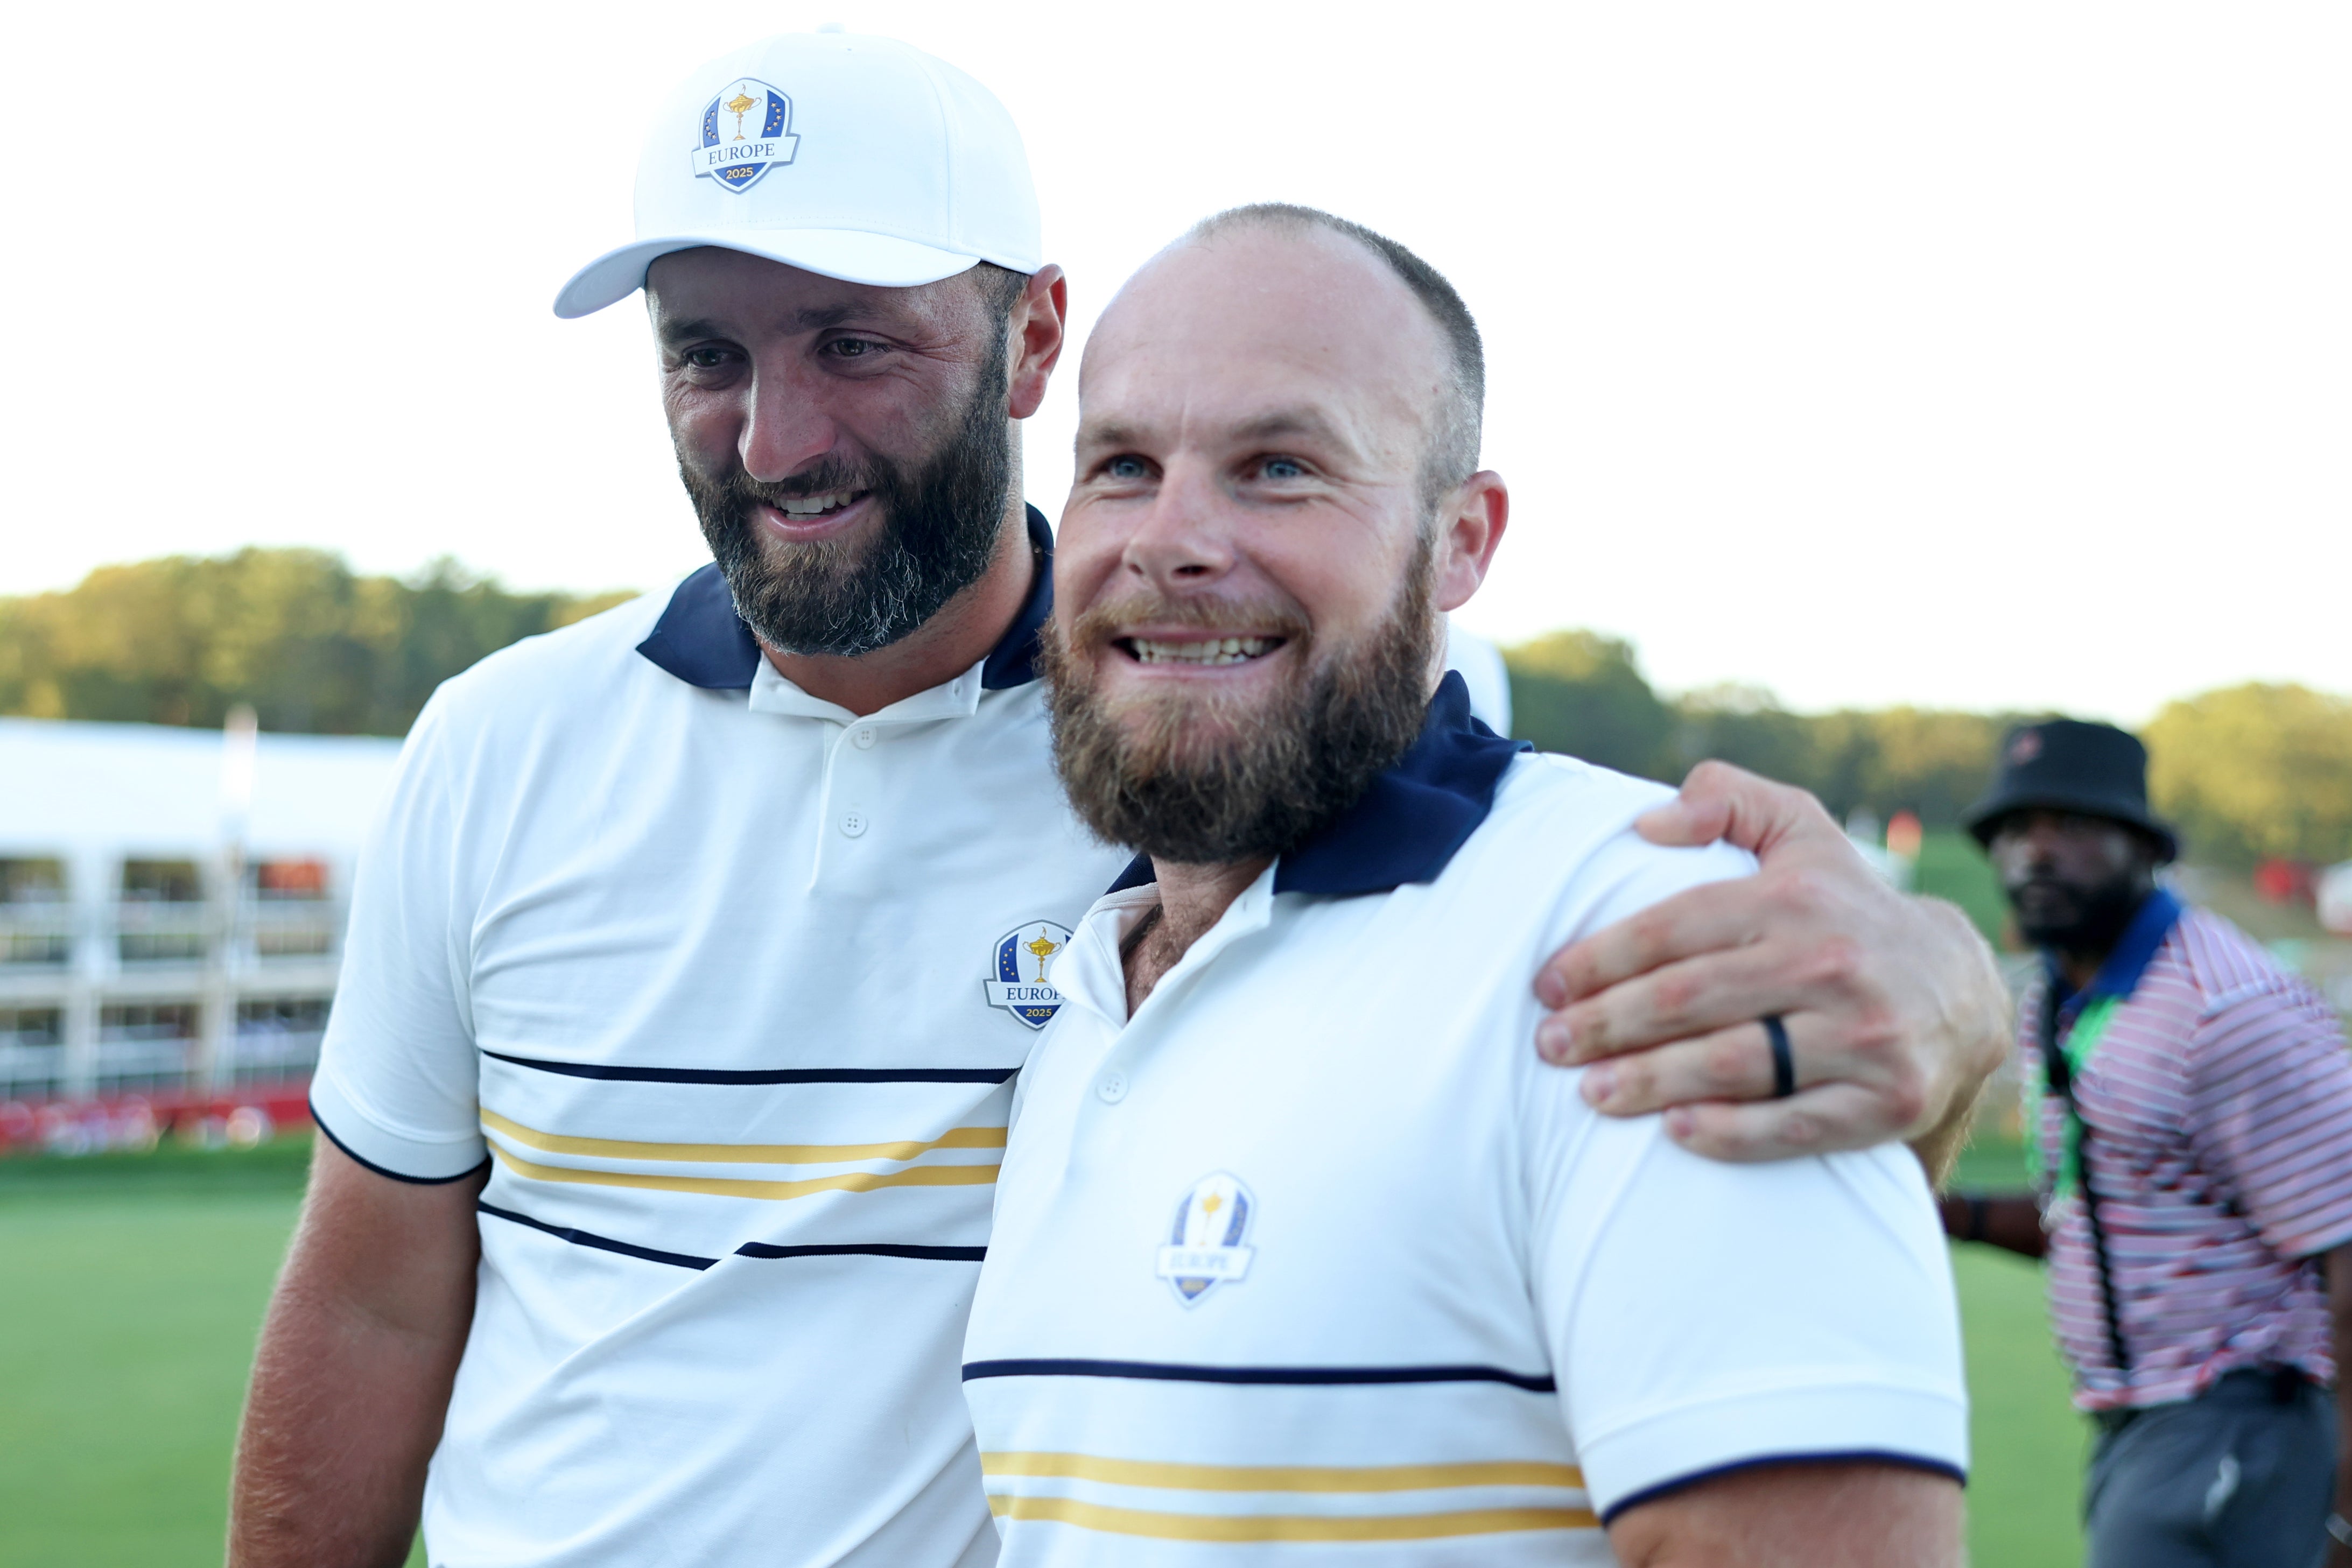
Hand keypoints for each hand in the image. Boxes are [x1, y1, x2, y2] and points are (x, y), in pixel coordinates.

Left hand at [1533, 761, 2010, 1163]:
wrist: (1962, 990)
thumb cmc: (1845, 908)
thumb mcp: (1800, 830)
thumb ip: (1727, 797)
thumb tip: (1646, 821)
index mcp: (1796, 898)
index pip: (1675, 926)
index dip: (1600, 958)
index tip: (1546, 985)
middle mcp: (1831, 963)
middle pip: (1691, 998)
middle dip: (1607, 1024)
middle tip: (1550, 1046)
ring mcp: (1864, 1036)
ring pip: (1734, 1064)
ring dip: (1650, 1082)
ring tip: (1588, 1093)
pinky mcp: (1887, 1100)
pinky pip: (1793, 1125)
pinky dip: (1729, 1133)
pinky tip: (1672, 1133)